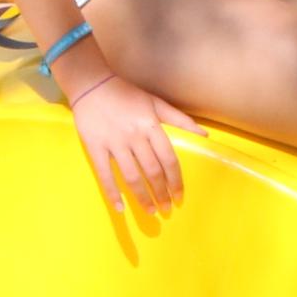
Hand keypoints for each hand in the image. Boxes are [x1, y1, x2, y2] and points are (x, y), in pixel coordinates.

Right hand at [68, 71, 196, 215]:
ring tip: (150, 211)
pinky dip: (112, 193)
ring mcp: (114, 142)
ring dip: (142, 197)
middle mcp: (135, 136)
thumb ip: (181, 120)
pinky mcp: (95, 146)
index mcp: (151, 125)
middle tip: (167, 208)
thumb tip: (205, 135)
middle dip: (162, 193)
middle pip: (152, 171)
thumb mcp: (157, 103)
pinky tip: (120, 208)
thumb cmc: (127, 95)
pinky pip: (105, 174)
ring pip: (131, 176)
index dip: (176, 181)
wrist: (92, 84)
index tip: (179, 196)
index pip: (169, 159)